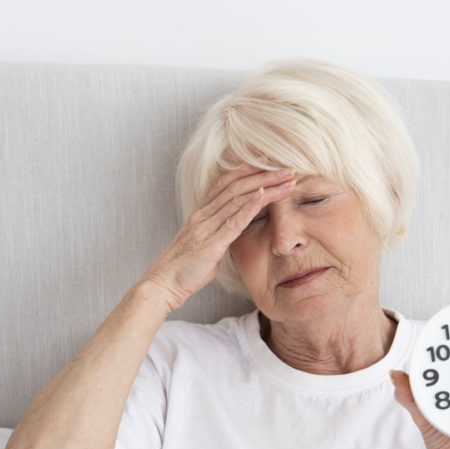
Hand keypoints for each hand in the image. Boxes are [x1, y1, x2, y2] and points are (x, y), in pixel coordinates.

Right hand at [141, 165, 296, 310]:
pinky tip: (265, 196)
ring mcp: (206, 228)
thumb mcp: (202, 248)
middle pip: (236, 186)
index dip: (246, 170)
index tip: (267, 164)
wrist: (161, 284)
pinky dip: (250, 206)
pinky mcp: (211, 244)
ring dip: (266, 187)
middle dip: (263, 175)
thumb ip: (217, 238)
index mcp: (200, 215)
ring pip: (238, 199)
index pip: (225, 184)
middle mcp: (203, 216)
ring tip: (288, 179)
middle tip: (287, 168)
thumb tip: (229, 238)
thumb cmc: (181, 270)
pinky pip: (233, 221)